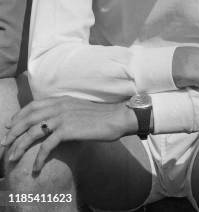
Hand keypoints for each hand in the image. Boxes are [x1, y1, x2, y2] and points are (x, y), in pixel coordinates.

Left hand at [0, 96, 134, 172]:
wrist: (117, 118)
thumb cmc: (101, 116)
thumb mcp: (80, 109)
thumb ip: (65, 112)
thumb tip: (53, 123)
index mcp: (62, 100)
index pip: (33, 105)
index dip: (19, 116)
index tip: (10, 126)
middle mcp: (60, 106)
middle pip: (28, 118)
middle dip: (13, 132)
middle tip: (5, 144)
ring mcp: (63, 117)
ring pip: (32, 132)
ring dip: (19, 146)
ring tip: (12, 158)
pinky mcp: (68, 130)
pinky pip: (46, 146)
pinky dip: (38, 158)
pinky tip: (35, 168)